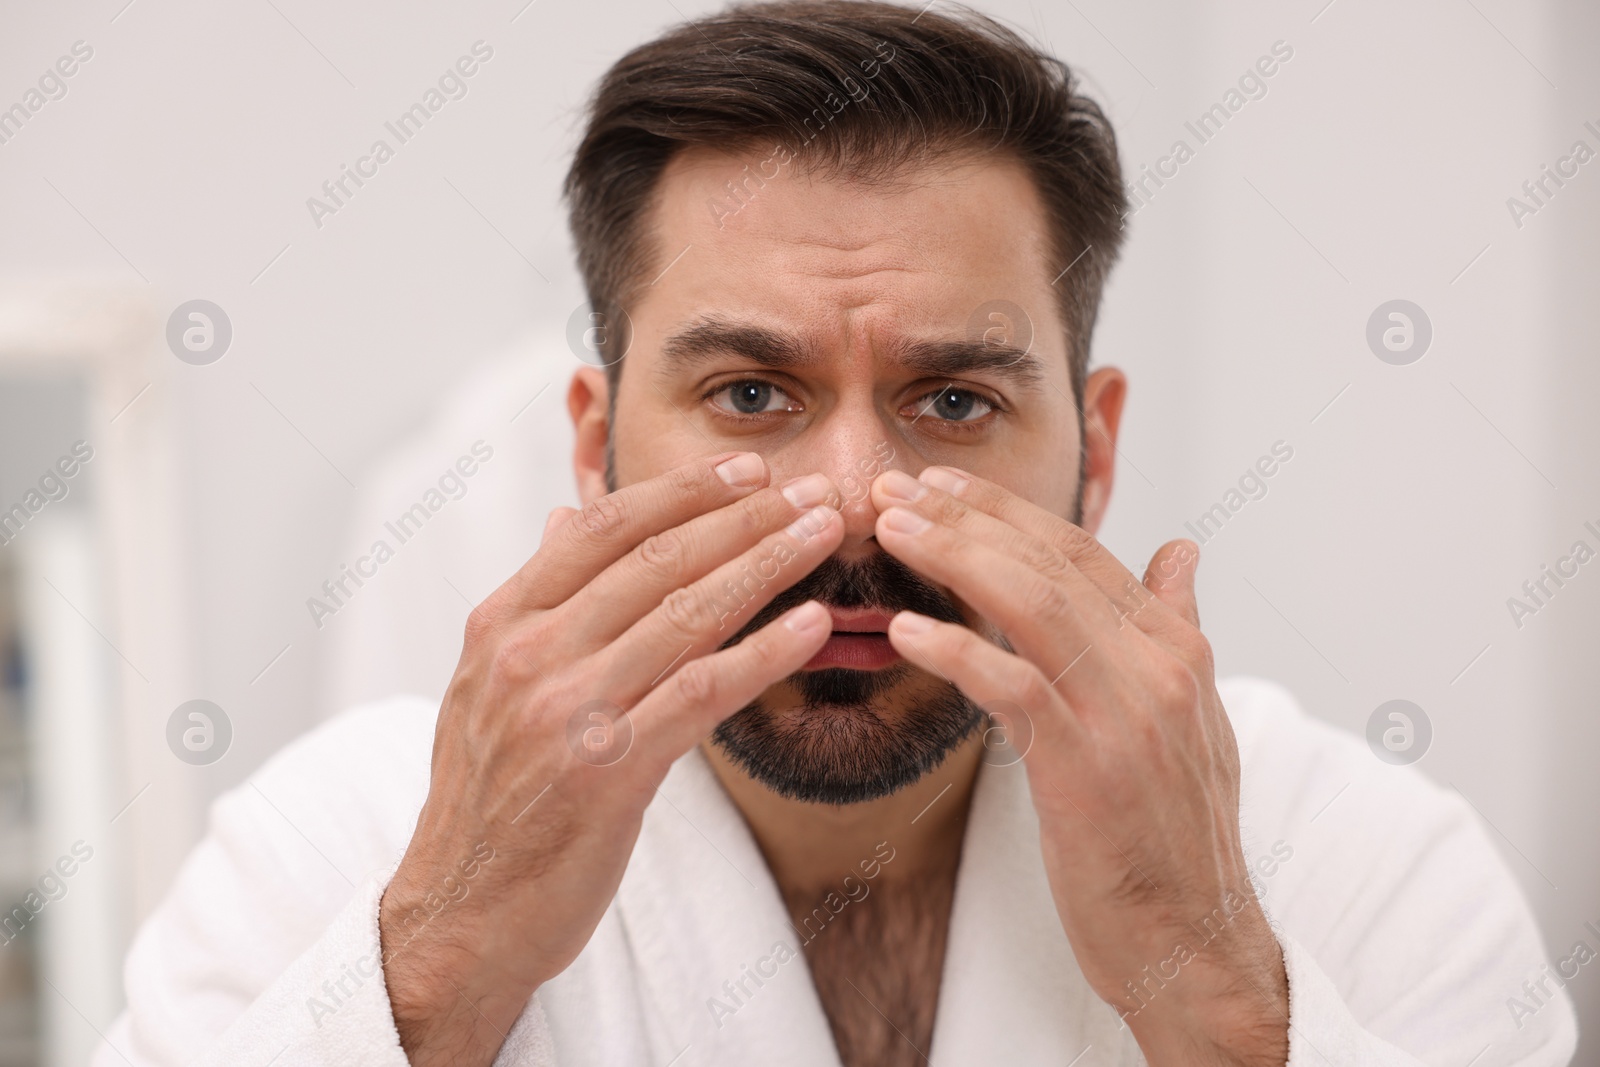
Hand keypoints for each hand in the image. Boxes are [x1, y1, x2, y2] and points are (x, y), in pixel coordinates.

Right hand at [379, 454, 843, 1066]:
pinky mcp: (606, 770)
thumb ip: (535, 599)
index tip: (747, 469)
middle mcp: (528, 653)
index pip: (600, 527)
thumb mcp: (485, 685)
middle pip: (655, 559)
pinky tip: (813, 627)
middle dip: (744, 516)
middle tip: (811, 490)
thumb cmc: (486, 803)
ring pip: (686, 614)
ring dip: (767, 566)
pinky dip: (763, 654)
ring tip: (826, 535)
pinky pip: (701, 694)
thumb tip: (561, 519)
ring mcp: (566, 710)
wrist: (458, 916)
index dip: (681, 491)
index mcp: (500, 623)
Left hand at [870, 466, 1287, 1066]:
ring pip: (1033, 605)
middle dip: (965, 517)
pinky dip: (958, 651)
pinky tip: (907, 629)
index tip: (940, 486)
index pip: (1082, 551)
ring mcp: (1125, 715)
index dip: (1005, 512)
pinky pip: (1015, 688)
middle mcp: (1157, 668)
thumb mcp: (1195, 718)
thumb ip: (1178, 625)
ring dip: (952, 557)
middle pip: (1050, 563)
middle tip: (895, 485)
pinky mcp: (1088, 769)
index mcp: (1176, 648)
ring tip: (890, 528)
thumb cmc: (1175, 836)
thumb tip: (1181, 551)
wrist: (1195, 944)